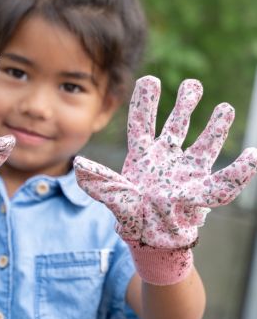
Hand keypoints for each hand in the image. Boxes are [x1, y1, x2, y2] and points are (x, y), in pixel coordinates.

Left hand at [75, 76, 256, 248]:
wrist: (151, 240)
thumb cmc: (132, 217)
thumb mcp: (115, 197)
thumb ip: (100, 182)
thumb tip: (79, 165)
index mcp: (141, 155)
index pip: (142, 122)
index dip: (145, 102)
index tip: (150, 79)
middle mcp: (164, 157)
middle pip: (175, 125)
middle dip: (184, 104)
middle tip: (193, 84)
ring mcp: (184, 170)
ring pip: (202, 143)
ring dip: (215, 126)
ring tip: (225, 107)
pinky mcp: (201, 188)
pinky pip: (223, 180)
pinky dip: (239, 171)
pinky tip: (252, 156)